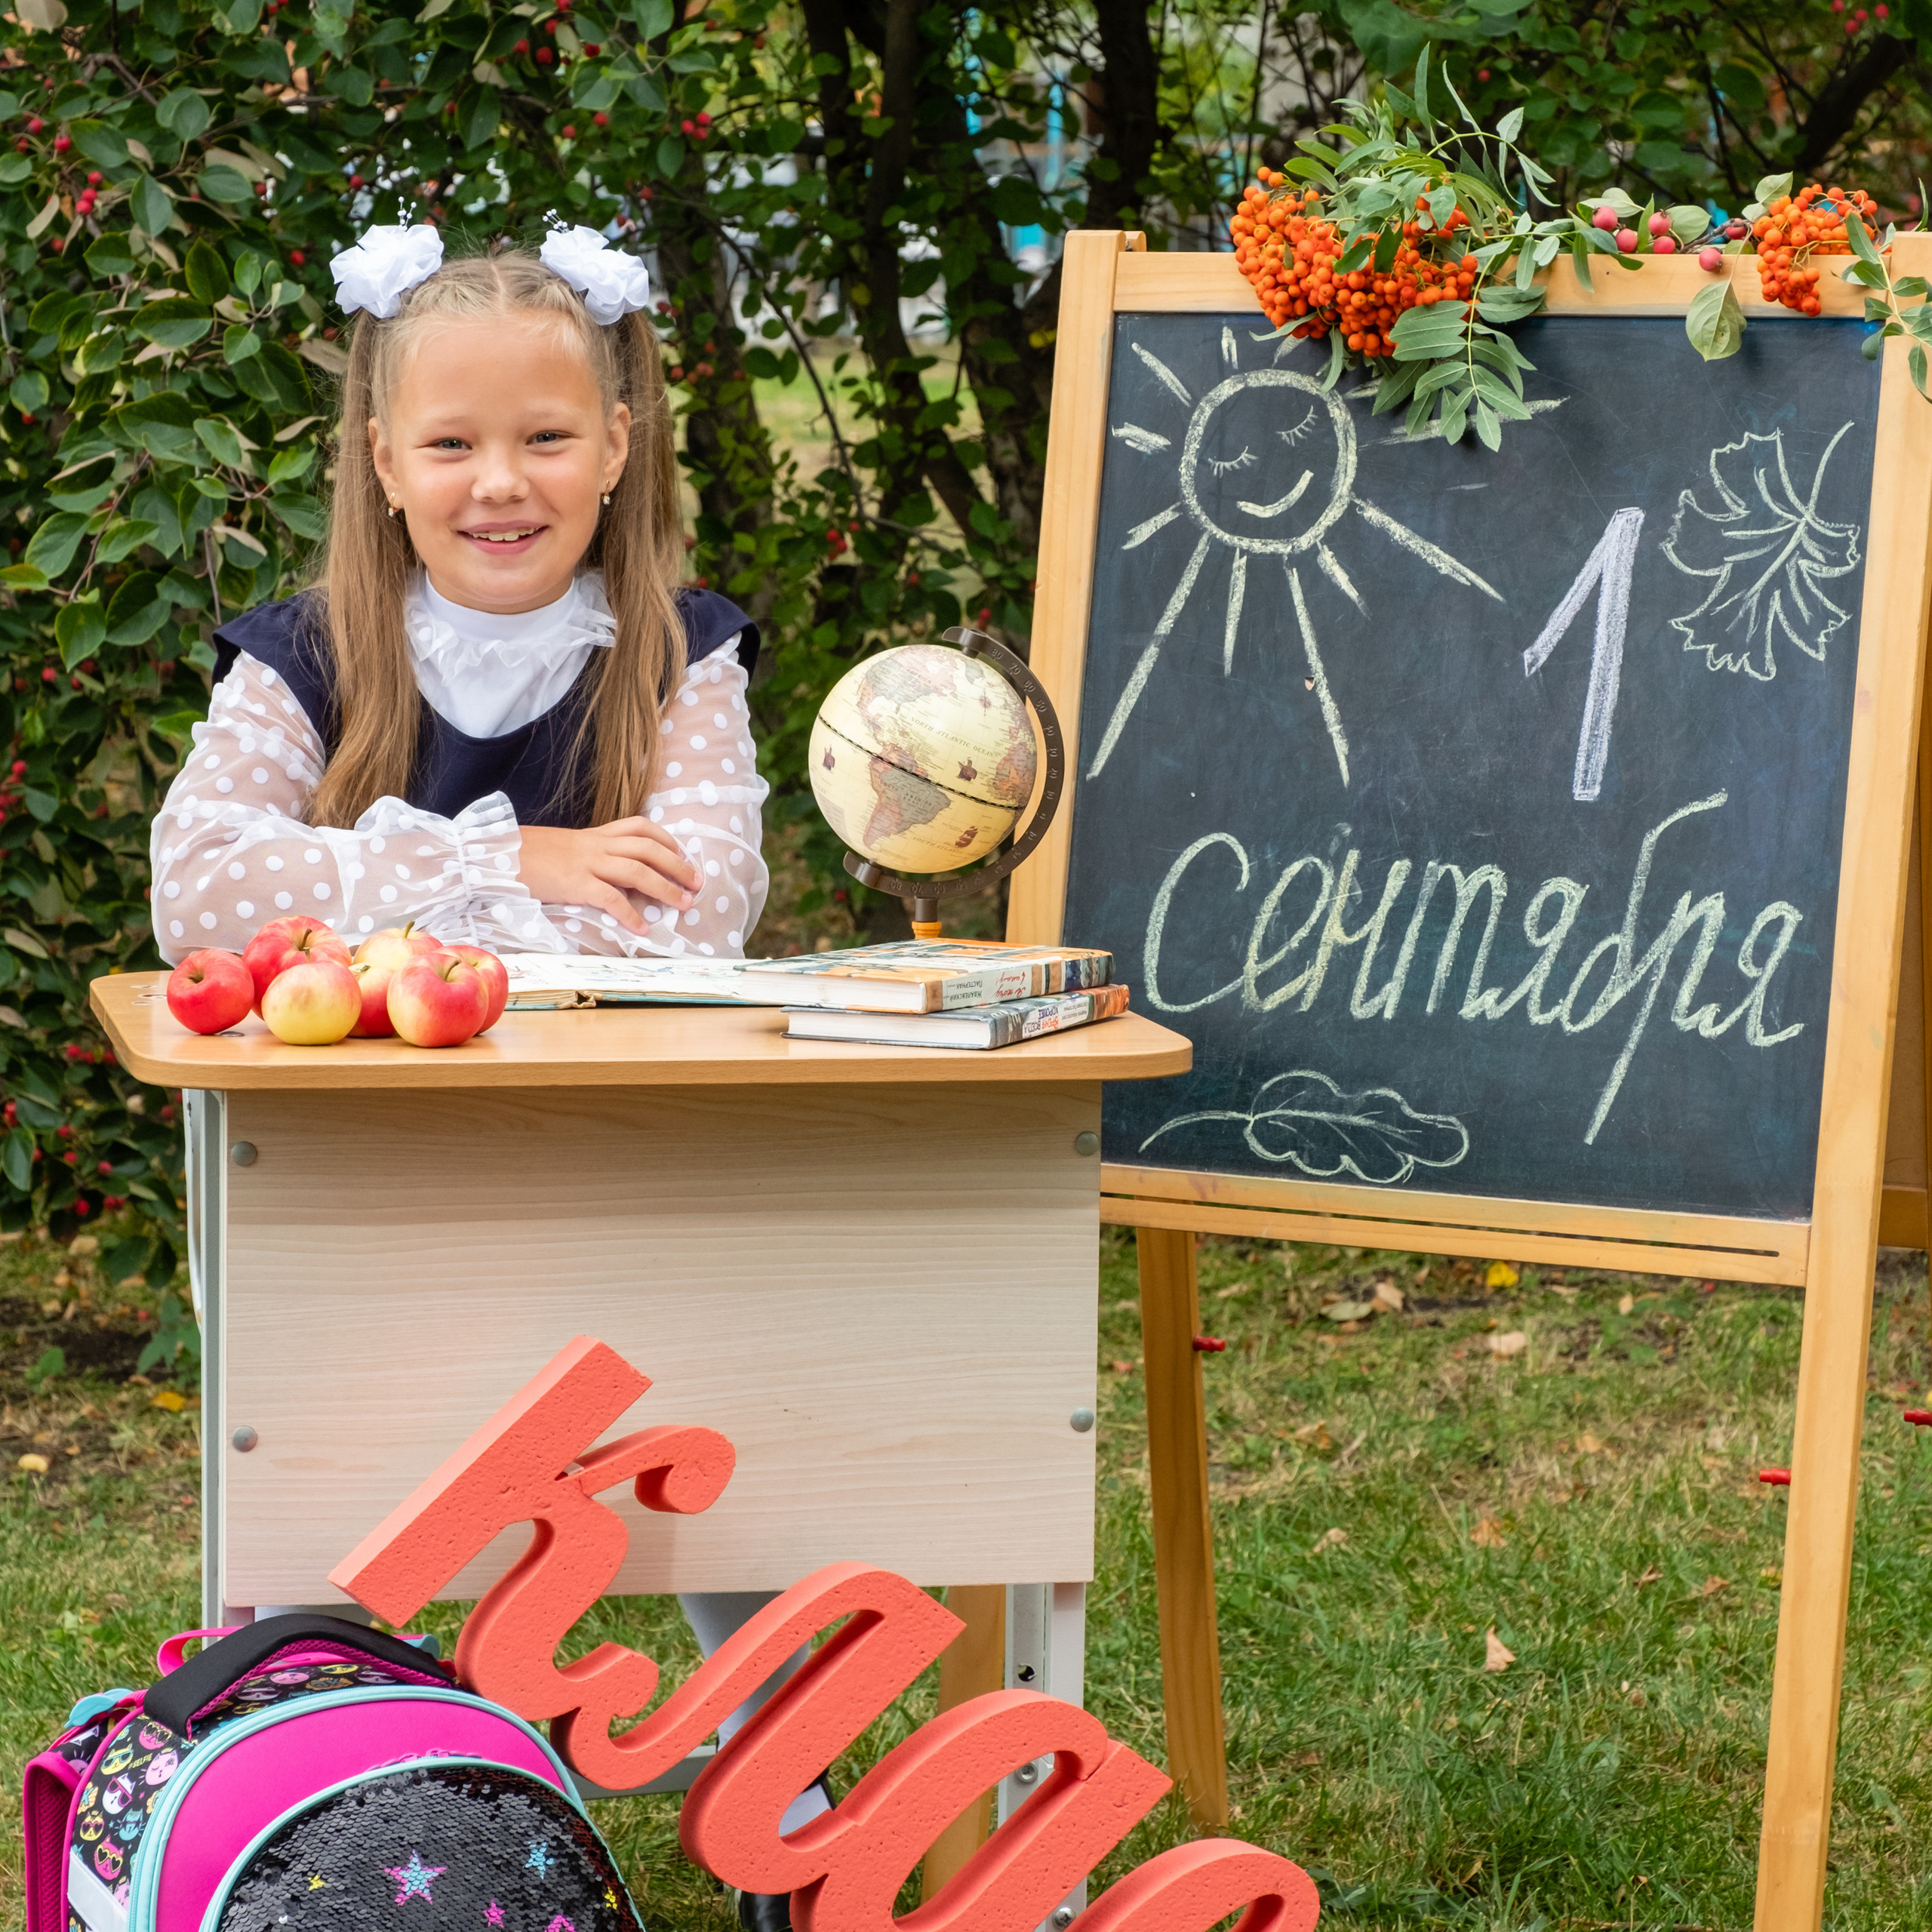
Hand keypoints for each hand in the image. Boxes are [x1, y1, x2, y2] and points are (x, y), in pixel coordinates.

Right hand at [517, 817, 699, 932]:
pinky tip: (643, 928)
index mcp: (596, 835)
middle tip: (697, 883)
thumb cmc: (532, 855)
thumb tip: (618, 872)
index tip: (683, 854)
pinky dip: (630, 914)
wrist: (499, 855)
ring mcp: (587, 864)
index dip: (667, 840)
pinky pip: (610, 898)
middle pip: (648, 849)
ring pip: (637, 871)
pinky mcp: (575, 884)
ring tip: (684, 904)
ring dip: (665, 889)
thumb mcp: (568, 847)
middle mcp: (597, 845)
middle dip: (678, 866)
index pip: (641, 827)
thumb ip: (594, 854)